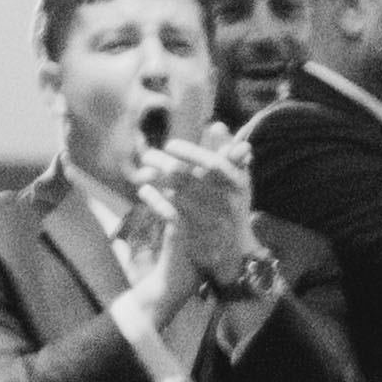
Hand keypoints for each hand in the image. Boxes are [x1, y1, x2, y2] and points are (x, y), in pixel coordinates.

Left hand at [151, 129, 259, 281]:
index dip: (191, 153)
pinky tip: (144, 192)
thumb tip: (216, 124)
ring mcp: (210, 222)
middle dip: (164, 164)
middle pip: (189, 178)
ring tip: (142, 172)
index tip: (170, 145)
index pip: (214, 165)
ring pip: (176, 195)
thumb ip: (227, 154)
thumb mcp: (236, 182)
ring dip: (155, 180)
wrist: (231, 257)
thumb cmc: (231, 211)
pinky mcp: (193, 236)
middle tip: (147, 155)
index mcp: (239, 187)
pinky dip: (154, 201)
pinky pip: (168, 214)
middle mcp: (227, 205)